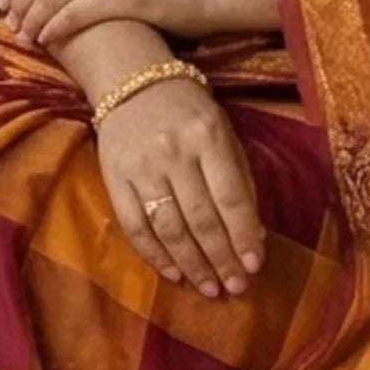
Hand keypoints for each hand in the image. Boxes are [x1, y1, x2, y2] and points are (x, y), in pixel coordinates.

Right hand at [96, 78, 266, 297]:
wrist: (131, 82)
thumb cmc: (188, 110)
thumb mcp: (223, 132)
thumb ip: (239, 177)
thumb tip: (253, 233)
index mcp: (208, 136)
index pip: (230, 196)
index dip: (244, 235)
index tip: (255, 265)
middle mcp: (173, 152)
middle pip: (201, 218)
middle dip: (221, 259)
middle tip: (235, 288)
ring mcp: (141, 166)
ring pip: (169, 227)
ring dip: (191, 264)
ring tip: (209, 288)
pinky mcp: (113, 177)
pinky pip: (134, 225)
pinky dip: (155, 254)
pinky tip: (174, 273)